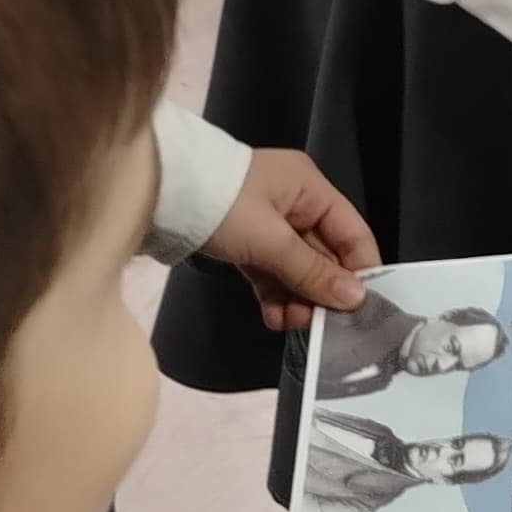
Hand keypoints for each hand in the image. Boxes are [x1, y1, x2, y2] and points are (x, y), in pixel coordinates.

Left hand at [205, 148, 380, 328]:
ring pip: (296, 268)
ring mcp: (267, 223)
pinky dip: (274, 295)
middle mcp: (294, 203)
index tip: (362, 308)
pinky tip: (273, 318)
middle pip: (325, 255)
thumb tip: (356, 299)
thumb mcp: (270, 240)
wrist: (149, 192)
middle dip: (321, 292)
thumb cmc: (218, 204)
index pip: (353, 234)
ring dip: (297, 299)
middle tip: (318, 323)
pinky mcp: (243, 240)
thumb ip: (313, 272)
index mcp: (309, 188)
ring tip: (290, 323)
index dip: (360, 271)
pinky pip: (270, 271)